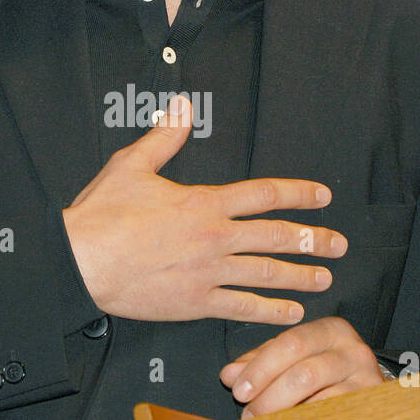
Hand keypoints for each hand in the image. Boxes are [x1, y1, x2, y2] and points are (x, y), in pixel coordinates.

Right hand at [61, 94, 346, 322]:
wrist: (80, 261)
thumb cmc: (101, 214)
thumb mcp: (132, 164)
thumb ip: (164, 137)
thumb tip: (181, 106)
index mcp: (204, 202)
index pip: (266, 194)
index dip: (299, 194)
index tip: (323, 197)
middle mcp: (215, 237)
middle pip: (277, 236)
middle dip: (313, 239)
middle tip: (338, 244)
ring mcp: (208, 273)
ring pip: (267, 274)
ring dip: (300, 277)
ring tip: (324, 278)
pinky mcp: (195, 303)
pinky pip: (242, 308)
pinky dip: (270, 312)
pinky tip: (291, 313)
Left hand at [220, 316, 383, 416]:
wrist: (372, 394)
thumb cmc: (325, 372)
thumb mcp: (294, 358)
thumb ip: (261, 362)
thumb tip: (229, 375)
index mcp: (330, 330)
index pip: (290, 343)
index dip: (261, 368)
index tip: (238, 390)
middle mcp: (353, 351)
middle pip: (304, 373)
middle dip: (269, 397)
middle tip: (249, 416)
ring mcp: (366, 382)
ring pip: (319, 401)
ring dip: (285, 418)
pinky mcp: (371, 410)